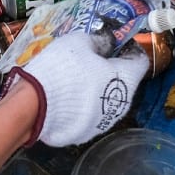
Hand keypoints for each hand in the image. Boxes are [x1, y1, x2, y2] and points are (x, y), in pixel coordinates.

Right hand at [6, 31, 150, 147]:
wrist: (34, 106)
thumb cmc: (61, 69)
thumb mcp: (79, 41)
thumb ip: (99, 40)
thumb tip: (107, 42)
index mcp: (126, 80)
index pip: (140, 61)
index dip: (129, 49)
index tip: (115, 43)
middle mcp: (121, 104)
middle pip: (124, 82)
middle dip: (112, 69)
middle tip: (92, 58)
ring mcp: (104, 122)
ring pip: (108, 99)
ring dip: (99, 87)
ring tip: (78, 77)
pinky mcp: (86, 133)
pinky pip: (91, 113)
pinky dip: (85, 103)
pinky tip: (69, 95)